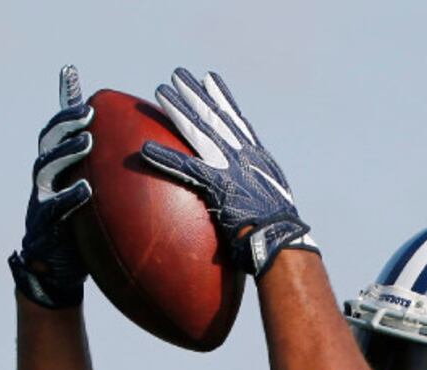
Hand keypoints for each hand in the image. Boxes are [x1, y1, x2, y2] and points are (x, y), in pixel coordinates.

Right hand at [9, 65, 93, 308]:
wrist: (57, 273)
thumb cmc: (82, 232)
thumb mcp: (97, 200)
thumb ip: (111, 177)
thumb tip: (150, 157)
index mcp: (57, 168)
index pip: (58, 127)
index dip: (63, 101)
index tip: (73, 74)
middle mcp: (45, 179)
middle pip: (48, 140)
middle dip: (65, 122)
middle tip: (88, 111)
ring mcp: (40, 200)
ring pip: (46, 167)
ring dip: (66, 152)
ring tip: (86, 141)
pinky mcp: (43, 225)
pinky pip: (54, 208)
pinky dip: (69, 197)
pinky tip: (85, 189)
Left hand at [141, 67, 315, 276]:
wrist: (281, 238)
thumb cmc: (278, 230)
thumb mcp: (273, 203)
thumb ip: (257, 192)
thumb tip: (249, 199)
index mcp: (258, 158)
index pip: (237, 121)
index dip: (223, 99)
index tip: (210, 79)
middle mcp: (244, 155)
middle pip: (215, 117)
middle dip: (195, 93)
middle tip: (178, 74)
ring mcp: (231, 167)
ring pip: (199, 131)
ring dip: (178, 110)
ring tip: (160, 91)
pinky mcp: (218, 184)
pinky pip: (185, 168)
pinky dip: (165, 157)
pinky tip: (145, 148)